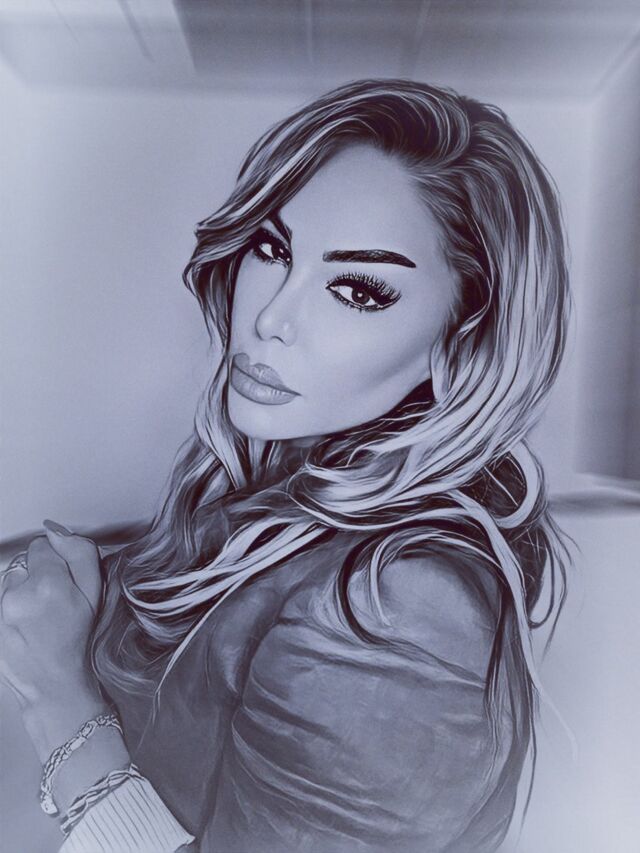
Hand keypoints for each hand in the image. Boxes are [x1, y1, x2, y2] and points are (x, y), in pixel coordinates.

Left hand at [0, 522, 105, 758]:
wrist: (54, 685)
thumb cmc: (78, 641)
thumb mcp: (95, 593)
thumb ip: (80, 553)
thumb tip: (55, 530)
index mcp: (48, 583)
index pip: (41, 545)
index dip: (56, 562)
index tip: (63, 582)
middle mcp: (17, 594)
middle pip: (23, 564)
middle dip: (36, 577)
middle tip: (53, 603)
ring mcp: (0, 611)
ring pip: (9, 583)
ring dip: (21, 594)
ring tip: (38, 617)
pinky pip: (1, 602)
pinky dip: (10, 610)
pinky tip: (25, 627)